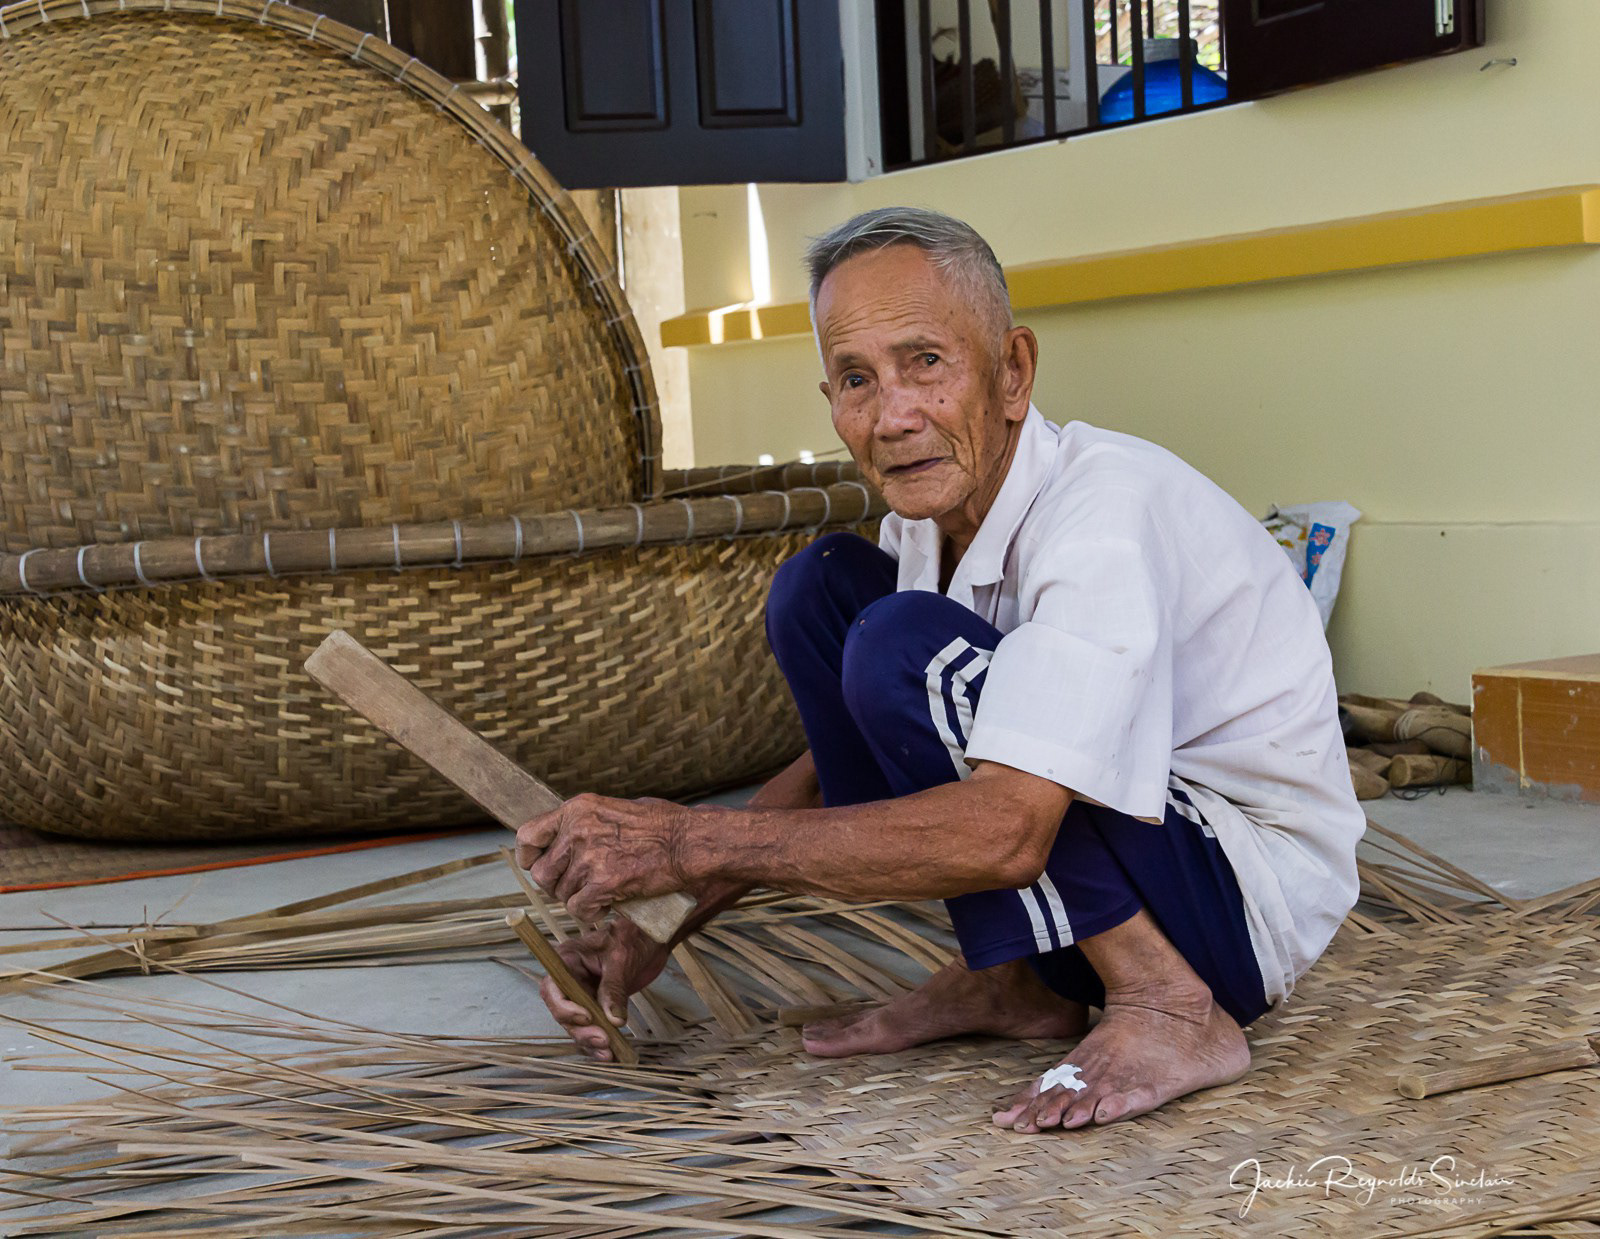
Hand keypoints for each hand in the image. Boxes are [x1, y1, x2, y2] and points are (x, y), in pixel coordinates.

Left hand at [515, 793, 691, 921]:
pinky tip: (609, 905)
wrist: (688, 842)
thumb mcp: (612, 810)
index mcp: (577, 809)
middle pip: (541, 874)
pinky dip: (592, 913)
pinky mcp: (604, 883)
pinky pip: (579, 910)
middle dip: (558, 886)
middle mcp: (577, 831)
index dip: (529, 857)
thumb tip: (561, 844)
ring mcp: (589, 857)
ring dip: (579, 900)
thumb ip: (583, 825)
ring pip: (561, 895)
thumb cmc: (660, 826)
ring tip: (604, 892)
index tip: (539, 865)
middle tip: (581, 887)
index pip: (527, 835)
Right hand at [538, 918, 669, 1060]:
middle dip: (580, 1030)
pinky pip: (590, 1028)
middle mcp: (569, 979)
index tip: (587, 1017)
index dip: (564, 1007)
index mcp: (567, 960)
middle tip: (604, 1040)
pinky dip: (598, 1043)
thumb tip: (613, 1020)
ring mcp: (580, 994)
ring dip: (589, 1041)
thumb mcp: (622, 960)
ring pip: (575, 1025)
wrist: (650, 939)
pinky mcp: (594, 1006)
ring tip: (609, 1052)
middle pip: (562, 1012)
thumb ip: (614, 989)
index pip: (552, 988)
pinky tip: (610, 1055)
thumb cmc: (633, 938)